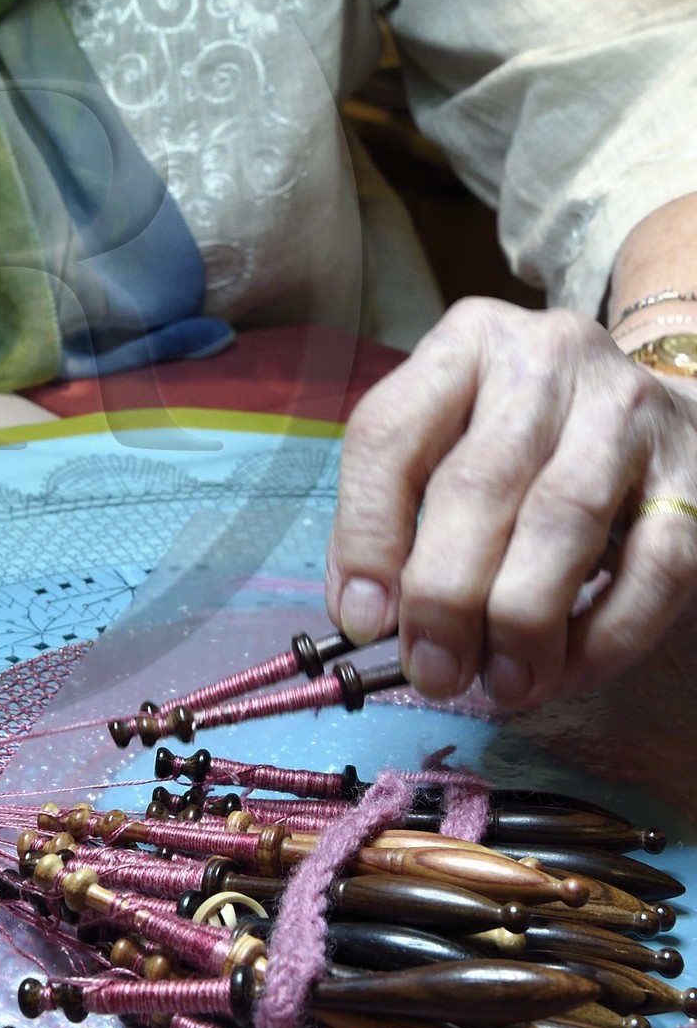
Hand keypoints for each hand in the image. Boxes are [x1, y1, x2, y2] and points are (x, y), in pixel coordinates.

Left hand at [325, 296, 696, 711]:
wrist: (656, 411)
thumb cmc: (530, 441)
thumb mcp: (452, 440)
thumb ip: (402, 515)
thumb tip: (368, 615)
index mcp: (466, 343)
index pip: (390, 433)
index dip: (367, 535)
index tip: (362, 620)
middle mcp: (547, 358)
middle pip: (478, 482)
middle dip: (446, 595)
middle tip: (435, 671)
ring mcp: (629, 408)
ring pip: (565, 519)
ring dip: (523, 620)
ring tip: (502, 684)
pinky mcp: (695, 469)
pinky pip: (653, 566)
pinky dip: (606, 633)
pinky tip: (568, 671)